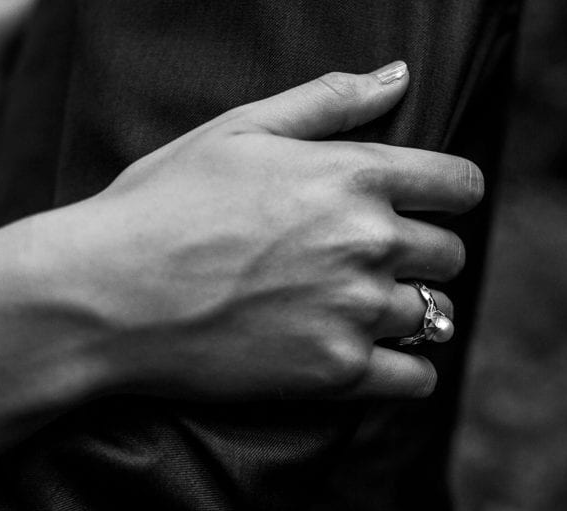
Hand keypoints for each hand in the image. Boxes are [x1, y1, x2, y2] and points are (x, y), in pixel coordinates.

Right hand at [0, 63, 482, 401]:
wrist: (105, 295)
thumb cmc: (161, 205)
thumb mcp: (237, 131)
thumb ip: (327, 101)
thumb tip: (398, 75)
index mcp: (354, 174)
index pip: (460, 185)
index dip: (449, 195)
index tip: (427, 207)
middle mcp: (369, 241)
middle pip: (449, 253)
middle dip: (420, 255)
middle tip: (367, 261)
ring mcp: (355, 310)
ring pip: (434, 315)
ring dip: (408, 311)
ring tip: (357, 308)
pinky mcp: (335, 372)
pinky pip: (415, 378)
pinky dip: (404, 371)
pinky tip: (369, 357)